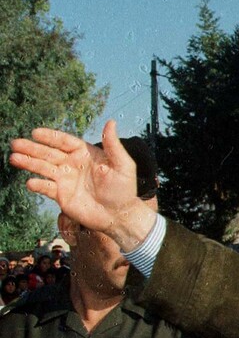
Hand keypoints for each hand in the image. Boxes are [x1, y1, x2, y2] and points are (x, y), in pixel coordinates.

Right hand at [10, 120, 155, 249]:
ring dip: (29, 163)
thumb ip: (113, 145)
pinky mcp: (62, 196)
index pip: (65, 142)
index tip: (36, 132)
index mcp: (86, 154)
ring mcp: (66, 180)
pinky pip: (46, 188)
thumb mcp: (123, 165)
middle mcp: (73, 165)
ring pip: (44, 168)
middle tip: (16, 143)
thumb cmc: (124, 189)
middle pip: (49, 153)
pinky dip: (38, 185)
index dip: (51, 137)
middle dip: (32, 148)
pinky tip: (30, 182)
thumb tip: (111, 122)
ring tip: (14, 158)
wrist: (119, 215)